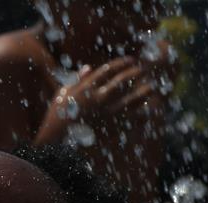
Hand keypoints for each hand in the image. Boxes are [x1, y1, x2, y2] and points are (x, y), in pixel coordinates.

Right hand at [35, 56, 163, 145]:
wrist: (56, 138)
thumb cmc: (57, 114)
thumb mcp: (63, 92)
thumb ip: (77, 79)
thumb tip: (88, 67)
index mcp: (87, 87)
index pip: (109, 69)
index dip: (122, 62)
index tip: (131, 59)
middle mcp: (98, 97)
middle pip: (122, 80)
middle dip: (135, 72)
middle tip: (143, 69)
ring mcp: (105, 112)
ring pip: (131, 97)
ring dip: (143, 90)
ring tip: (151, 86)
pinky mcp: (110, 126)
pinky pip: (130, 117)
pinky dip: (142, 112)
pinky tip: (149, 108)